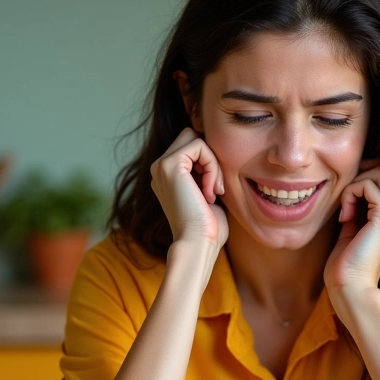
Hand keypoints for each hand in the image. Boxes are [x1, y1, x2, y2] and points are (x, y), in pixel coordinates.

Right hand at [150, 128, 228, 249]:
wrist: (197, 243)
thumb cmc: (207, 227)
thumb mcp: (207, 193)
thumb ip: (206, 173)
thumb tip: (219, 154)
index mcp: (167, 175)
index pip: (192, 147)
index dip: (209, 162)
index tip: (214, 191)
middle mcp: (159, 168)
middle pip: (191, 137)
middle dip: (210, 158)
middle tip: (215, 187)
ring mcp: (161, 165)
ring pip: (196, 139)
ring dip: (212, 164)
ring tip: (213, 191)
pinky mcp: (170, 164)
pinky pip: (200, 146)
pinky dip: (212, 167)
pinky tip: (209, 193)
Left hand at [324, 159, 379, 303]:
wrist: (350, 288)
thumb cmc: (347, 265)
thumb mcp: (353, 229)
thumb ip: (357, 207)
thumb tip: (351, 187)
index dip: (361, 179)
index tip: (346, 205)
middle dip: (358, 177)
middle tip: (344, 203)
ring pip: (378, 171)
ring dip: (353, 185)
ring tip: (345, 211)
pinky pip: (367, 184)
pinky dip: (350, 194)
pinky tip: (345, 217)